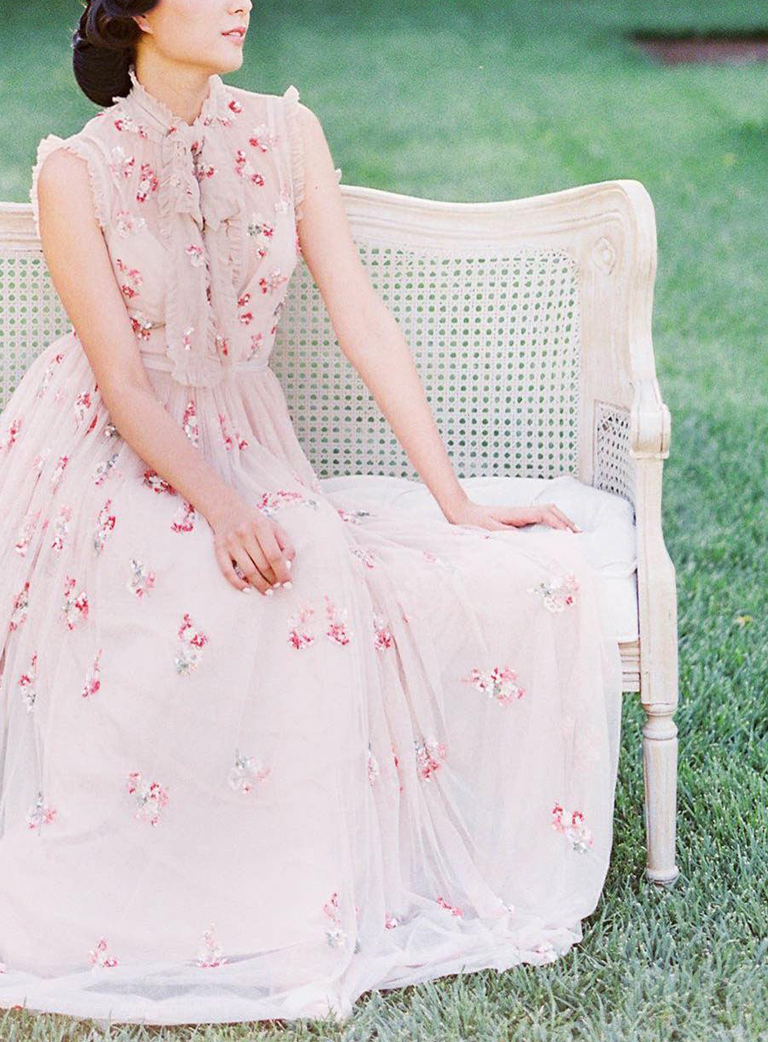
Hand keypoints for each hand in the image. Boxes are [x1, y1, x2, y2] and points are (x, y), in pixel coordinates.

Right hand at [208, 492, 295, 594]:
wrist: (227, 510)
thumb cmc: (255, 522)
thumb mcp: (274, 527)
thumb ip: (286, 545)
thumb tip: (287, 567)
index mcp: (260, 526)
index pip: (274, 555)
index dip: (283, 572)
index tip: (288, 583)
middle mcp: (244, 533)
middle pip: (262, 565)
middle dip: (272, 579)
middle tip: (277, 585)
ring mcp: (230, 542)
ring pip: (248, 571)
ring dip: (260, 585)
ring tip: (268, 591)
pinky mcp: (219, 550)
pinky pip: (228, 572)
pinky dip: (238, 584)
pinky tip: (247, 589)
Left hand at [445, 498, 581, 532]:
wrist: (461, 513)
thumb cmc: (473, 523)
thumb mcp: (489, 532)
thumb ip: (507, 536)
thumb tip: (525, 540)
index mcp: (517, 513)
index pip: (544, 514)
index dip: (558, 523)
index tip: (569, 535)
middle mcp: (522, 511)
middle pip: (551, 509)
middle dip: (566, 520)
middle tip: (579, 535)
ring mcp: (522, 513)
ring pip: (548, 512)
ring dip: (561, 521)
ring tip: (574, 534)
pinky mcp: (519, 518)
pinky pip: (541, 518)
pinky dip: (553, 523)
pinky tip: (557, 533)